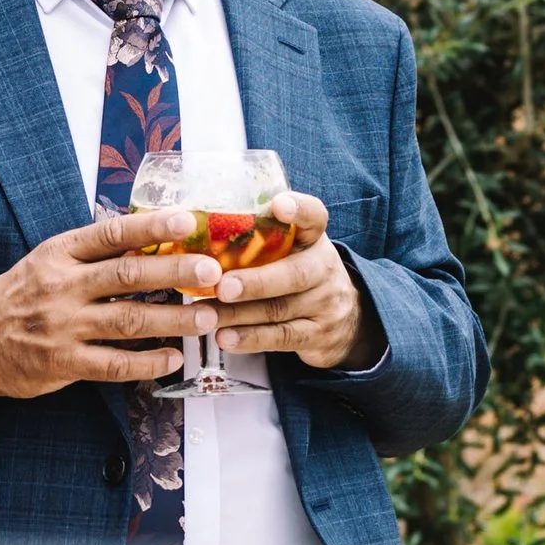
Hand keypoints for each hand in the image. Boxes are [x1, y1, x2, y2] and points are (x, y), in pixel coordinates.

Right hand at [0, 209, 222, 399]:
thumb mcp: (47, 261)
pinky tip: (174, 358)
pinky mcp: (65, 363)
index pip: (110, 234)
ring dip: (173, 320)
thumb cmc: (21, 296)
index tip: (185, 220)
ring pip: (129, 321)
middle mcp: (63, 287)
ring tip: (207, 317)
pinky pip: (115, 364)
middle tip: (212, 271)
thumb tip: (146, 241)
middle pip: (127, 276)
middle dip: (174, 272)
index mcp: (59, 254)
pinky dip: (148, 363)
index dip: (149, 226)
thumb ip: (91, 254)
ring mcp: (64, 326)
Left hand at [210, 192, 381, 370]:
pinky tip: (225, 338)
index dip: (299, 209)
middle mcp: (324, 268)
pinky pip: (281, 338)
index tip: (278, 204)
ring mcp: (324, 304)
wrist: (349, 318)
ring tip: (207, 314)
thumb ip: (260, 236)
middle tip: (224, 286)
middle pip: (295, 274)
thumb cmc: (301, 272)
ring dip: (239, 314)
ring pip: (280, 309)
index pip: (315, 216)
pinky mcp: (317, 336)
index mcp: (314, 238)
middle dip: (256, 282)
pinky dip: (250, 339)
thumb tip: (194, 226)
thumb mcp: (293, 248)